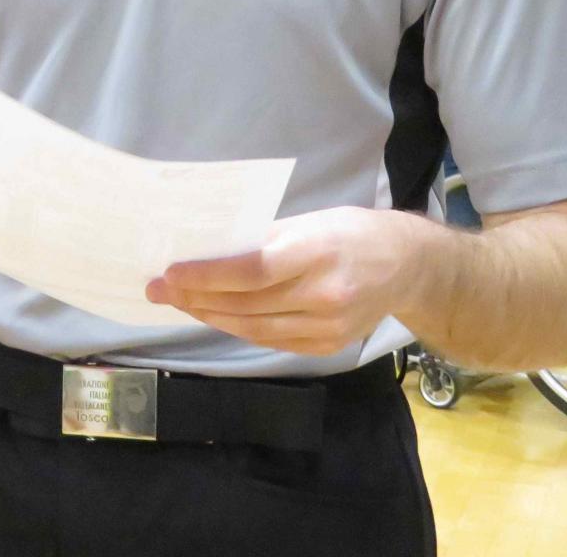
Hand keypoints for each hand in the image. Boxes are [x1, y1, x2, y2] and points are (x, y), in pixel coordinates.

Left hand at [146, 207, 419, 356]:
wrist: (407, 266)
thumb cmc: (350, 231)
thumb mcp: (309, 220)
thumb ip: (262, 236)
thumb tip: (208, 246)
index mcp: (317, 251)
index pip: (252, 269)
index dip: (208, 275)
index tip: (172, 271)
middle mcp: (324, 294)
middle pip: (247, 303)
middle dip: (196, 297)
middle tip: (158, 288)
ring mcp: (328, 327)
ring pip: (254, 328)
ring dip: (210, 316)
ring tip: (178, 302)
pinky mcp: (328, 347)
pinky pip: (271, 342)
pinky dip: (238, 329)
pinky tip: (214, 316)